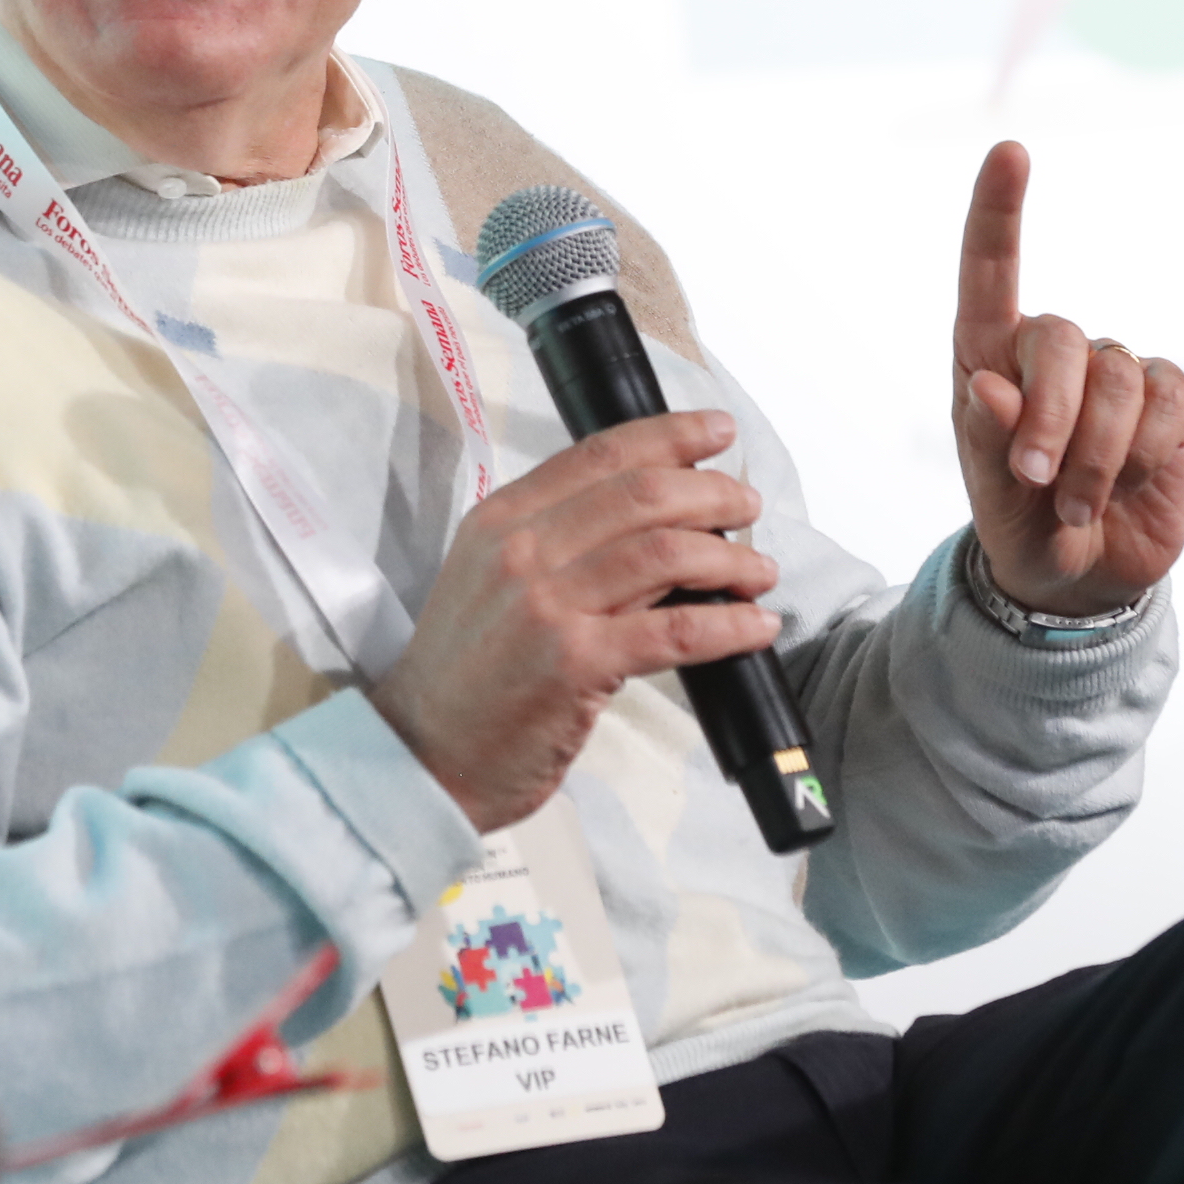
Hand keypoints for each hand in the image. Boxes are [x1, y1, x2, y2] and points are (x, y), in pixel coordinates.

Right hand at [372, 412, 778, 830]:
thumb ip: (552, 539)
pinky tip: (755, 625)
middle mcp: (521, 549)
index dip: (671, 436)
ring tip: (760, 569)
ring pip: (665, 553)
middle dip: (712, 493)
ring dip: (730, 557)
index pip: (599, 453)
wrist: (424, 751)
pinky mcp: (575, 663)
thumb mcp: (490, 578)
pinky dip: (728, 624)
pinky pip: (675, 631)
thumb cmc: (465, 672)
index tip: (717, 432)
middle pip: (642, 494)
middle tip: (747, 507)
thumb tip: (649, 519)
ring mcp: (546, 605)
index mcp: (501, 518)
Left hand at [949, 143, 1183, 615]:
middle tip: (1038, 484)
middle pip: (1062, 341)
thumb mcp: (989, 494)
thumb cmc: (1019, 523)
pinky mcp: (1172, 401)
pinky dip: (1146, 456)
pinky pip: (1170, 406)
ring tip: (1079, 508)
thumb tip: (988, 384)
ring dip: (1099, 458)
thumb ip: (987, 441)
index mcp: (989, 354)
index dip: (999, 209)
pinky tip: (1130, 486)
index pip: (989, 269)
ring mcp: (1117, 371)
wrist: (1079, 577)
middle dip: (1053, 420)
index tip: (1011, 150)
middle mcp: (1054, 350)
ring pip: (1120, 381)